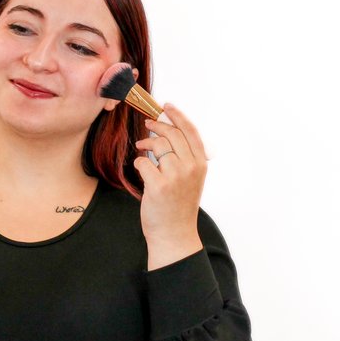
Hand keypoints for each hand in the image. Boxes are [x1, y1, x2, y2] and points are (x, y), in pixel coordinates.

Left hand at [133, 103, 206, 268]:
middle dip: (157, 125)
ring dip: (146, 144)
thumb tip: (167, 133)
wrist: (174, 234)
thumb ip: (184, 158)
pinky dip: (139, 162)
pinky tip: (141, 169)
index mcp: (200, 164)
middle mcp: (191, 168)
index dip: (178, 116)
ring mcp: (175, 176)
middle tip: (147, 124)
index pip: (190, 132)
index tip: (166, 106)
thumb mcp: (191, 180)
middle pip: (172, 134)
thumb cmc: (179, 206)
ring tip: (141, 148)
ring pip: (157, 145)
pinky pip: (143, 161)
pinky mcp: (159, 185)